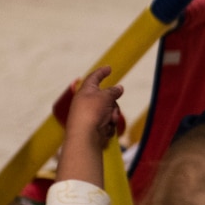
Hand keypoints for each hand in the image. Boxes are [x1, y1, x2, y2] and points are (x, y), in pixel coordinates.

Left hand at [56, 67, 123, 188]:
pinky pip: (108, 122)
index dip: (101, 72)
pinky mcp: (95, 126)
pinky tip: (105, 130)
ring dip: (113, 115)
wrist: (85, 136)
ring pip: (110, 111)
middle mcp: (87, 102)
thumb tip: (119, 88)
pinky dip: (109, 125)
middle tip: (112, 109)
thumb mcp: (104, 97)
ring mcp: (91, 115)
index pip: (94, 78)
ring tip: (109, 121)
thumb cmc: (92, 112)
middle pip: (106, 98)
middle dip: (113, 104)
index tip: (108, 68)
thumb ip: (113, 91)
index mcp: (85, 91)